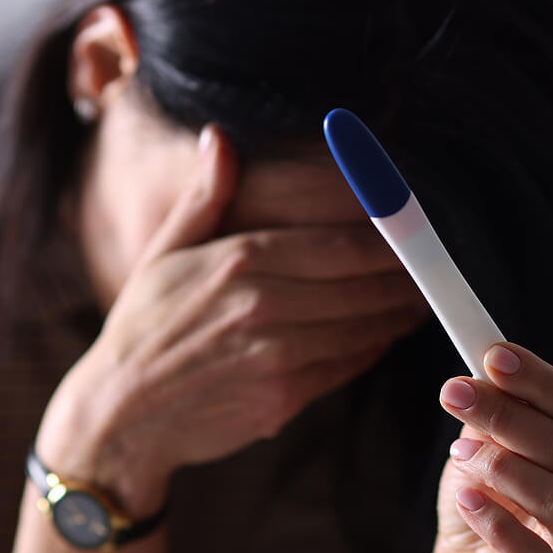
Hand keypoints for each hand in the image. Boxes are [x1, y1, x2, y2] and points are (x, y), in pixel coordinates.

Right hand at [39, 125, 424, 513]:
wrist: (122, 414)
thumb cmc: (142, 329)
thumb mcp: (163, 254)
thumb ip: (204, 198)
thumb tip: (220, 138)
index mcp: (239, 259)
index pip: (341, 242)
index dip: (390, 238)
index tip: (414, 230)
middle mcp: (263, 305)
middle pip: (362, 284)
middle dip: (405, 276)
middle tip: (430, 269)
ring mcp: (277, 356)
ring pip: (362, 327)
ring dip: (396, 314)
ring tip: (416, 301)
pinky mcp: (284, 398)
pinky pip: (345, 367)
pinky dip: (370, 350)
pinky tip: (381, 336)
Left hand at [422, 343, 552, 552]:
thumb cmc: (480, 506)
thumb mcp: (481, 450)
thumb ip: (494, 416)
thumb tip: (490, 370)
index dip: (537, 378)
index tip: (491, 355)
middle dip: (508, 416)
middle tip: (455, 395)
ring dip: (504, 468)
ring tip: (459, 456)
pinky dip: (499, 525)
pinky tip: (467, 501)